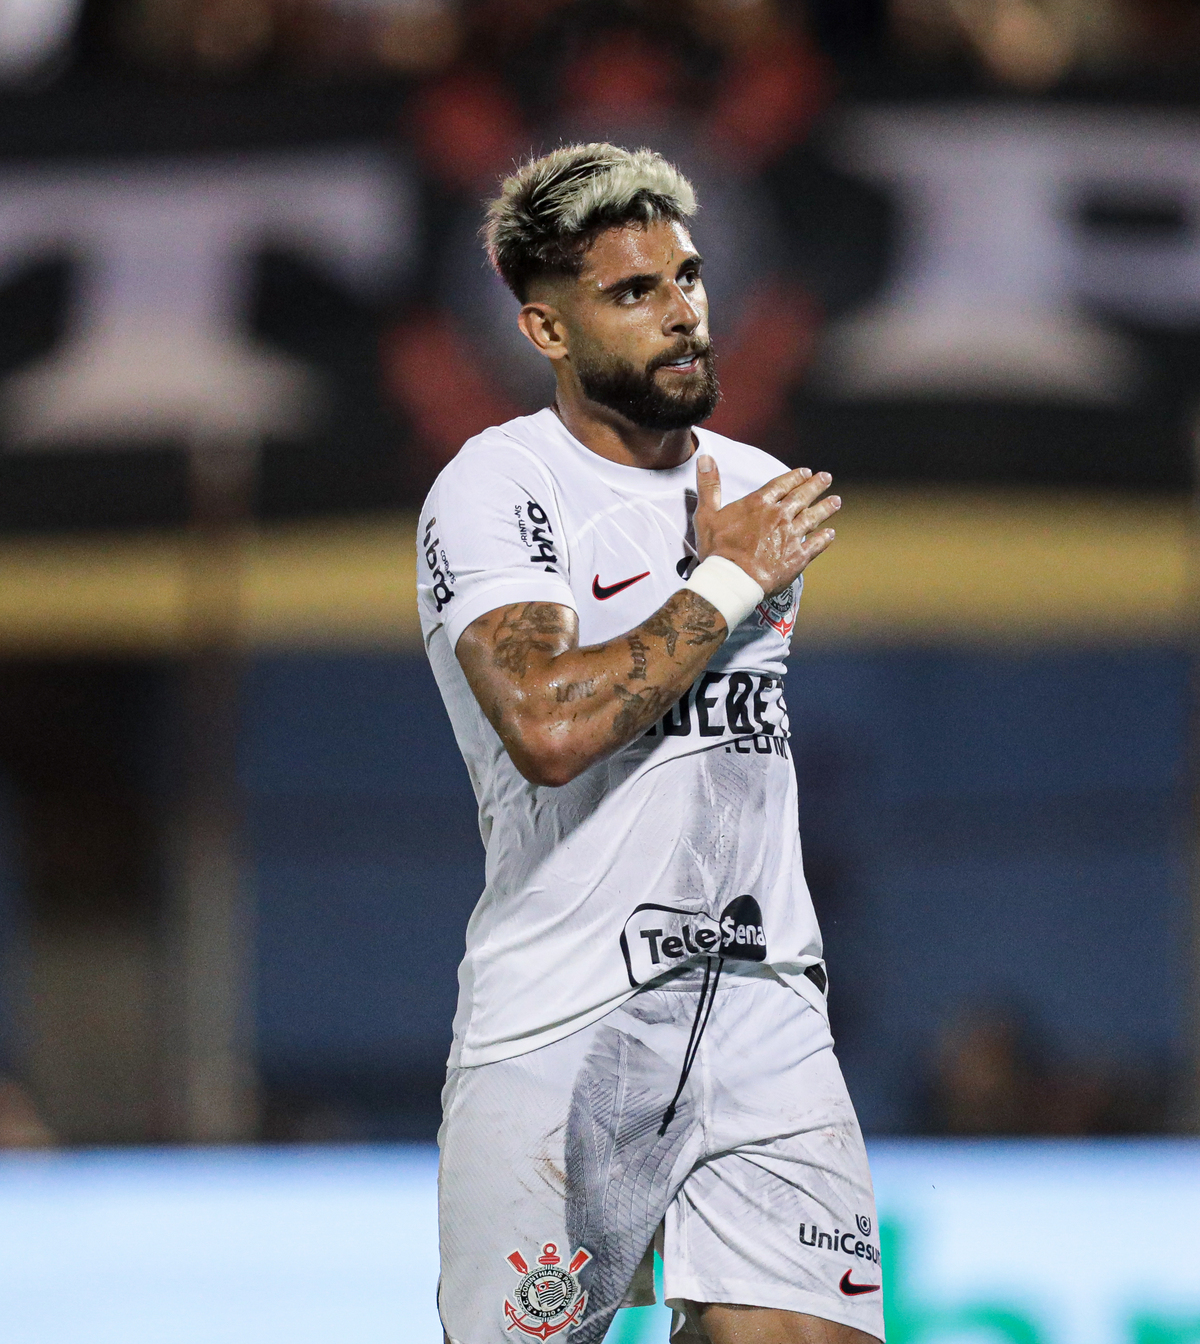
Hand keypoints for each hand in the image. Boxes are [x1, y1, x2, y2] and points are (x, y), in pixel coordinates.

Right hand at [693, 457, 838, 595]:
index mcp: (759, 504)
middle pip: (801, 497)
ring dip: (825, 508)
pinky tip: (831, 534)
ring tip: (836, 501)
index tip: (805, 472)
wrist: (733, 580)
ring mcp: (791, 536)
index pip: (781, 484)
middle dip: (815, 486)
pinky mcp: (798, 557)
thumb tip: (705, 457)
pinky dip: (824, 539)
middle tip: (826, 478)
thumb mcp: (706, 514)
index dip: (794, 477)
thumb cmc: (718, 549)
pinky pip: (816, 545)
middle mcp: (779, 516)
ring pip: (813, 518)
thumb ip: (709, 486)